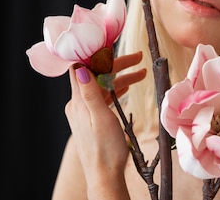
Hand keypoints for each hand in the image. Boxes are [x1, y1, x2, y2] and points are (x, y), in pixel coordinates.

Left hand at [63, 51, 144, 194]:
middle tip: (138, 57)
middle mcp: (78, 104)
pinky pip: (103, 97)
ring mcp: (84, 112)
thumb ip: (90, 93)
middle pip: (95, 75)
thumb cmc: (105, 150)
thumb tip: (79, 67)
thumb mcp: (101, 118)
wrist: (105, 176)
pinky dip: (116, 89)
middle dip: (115, 64)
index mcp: (78, 101)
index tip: (111, 44)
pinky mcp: (92, 120)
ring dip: (120, 77)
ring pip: (102, 86)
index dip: (95, 54)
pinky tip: (129, 87)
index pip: (81, 68)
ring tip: (142, 72)